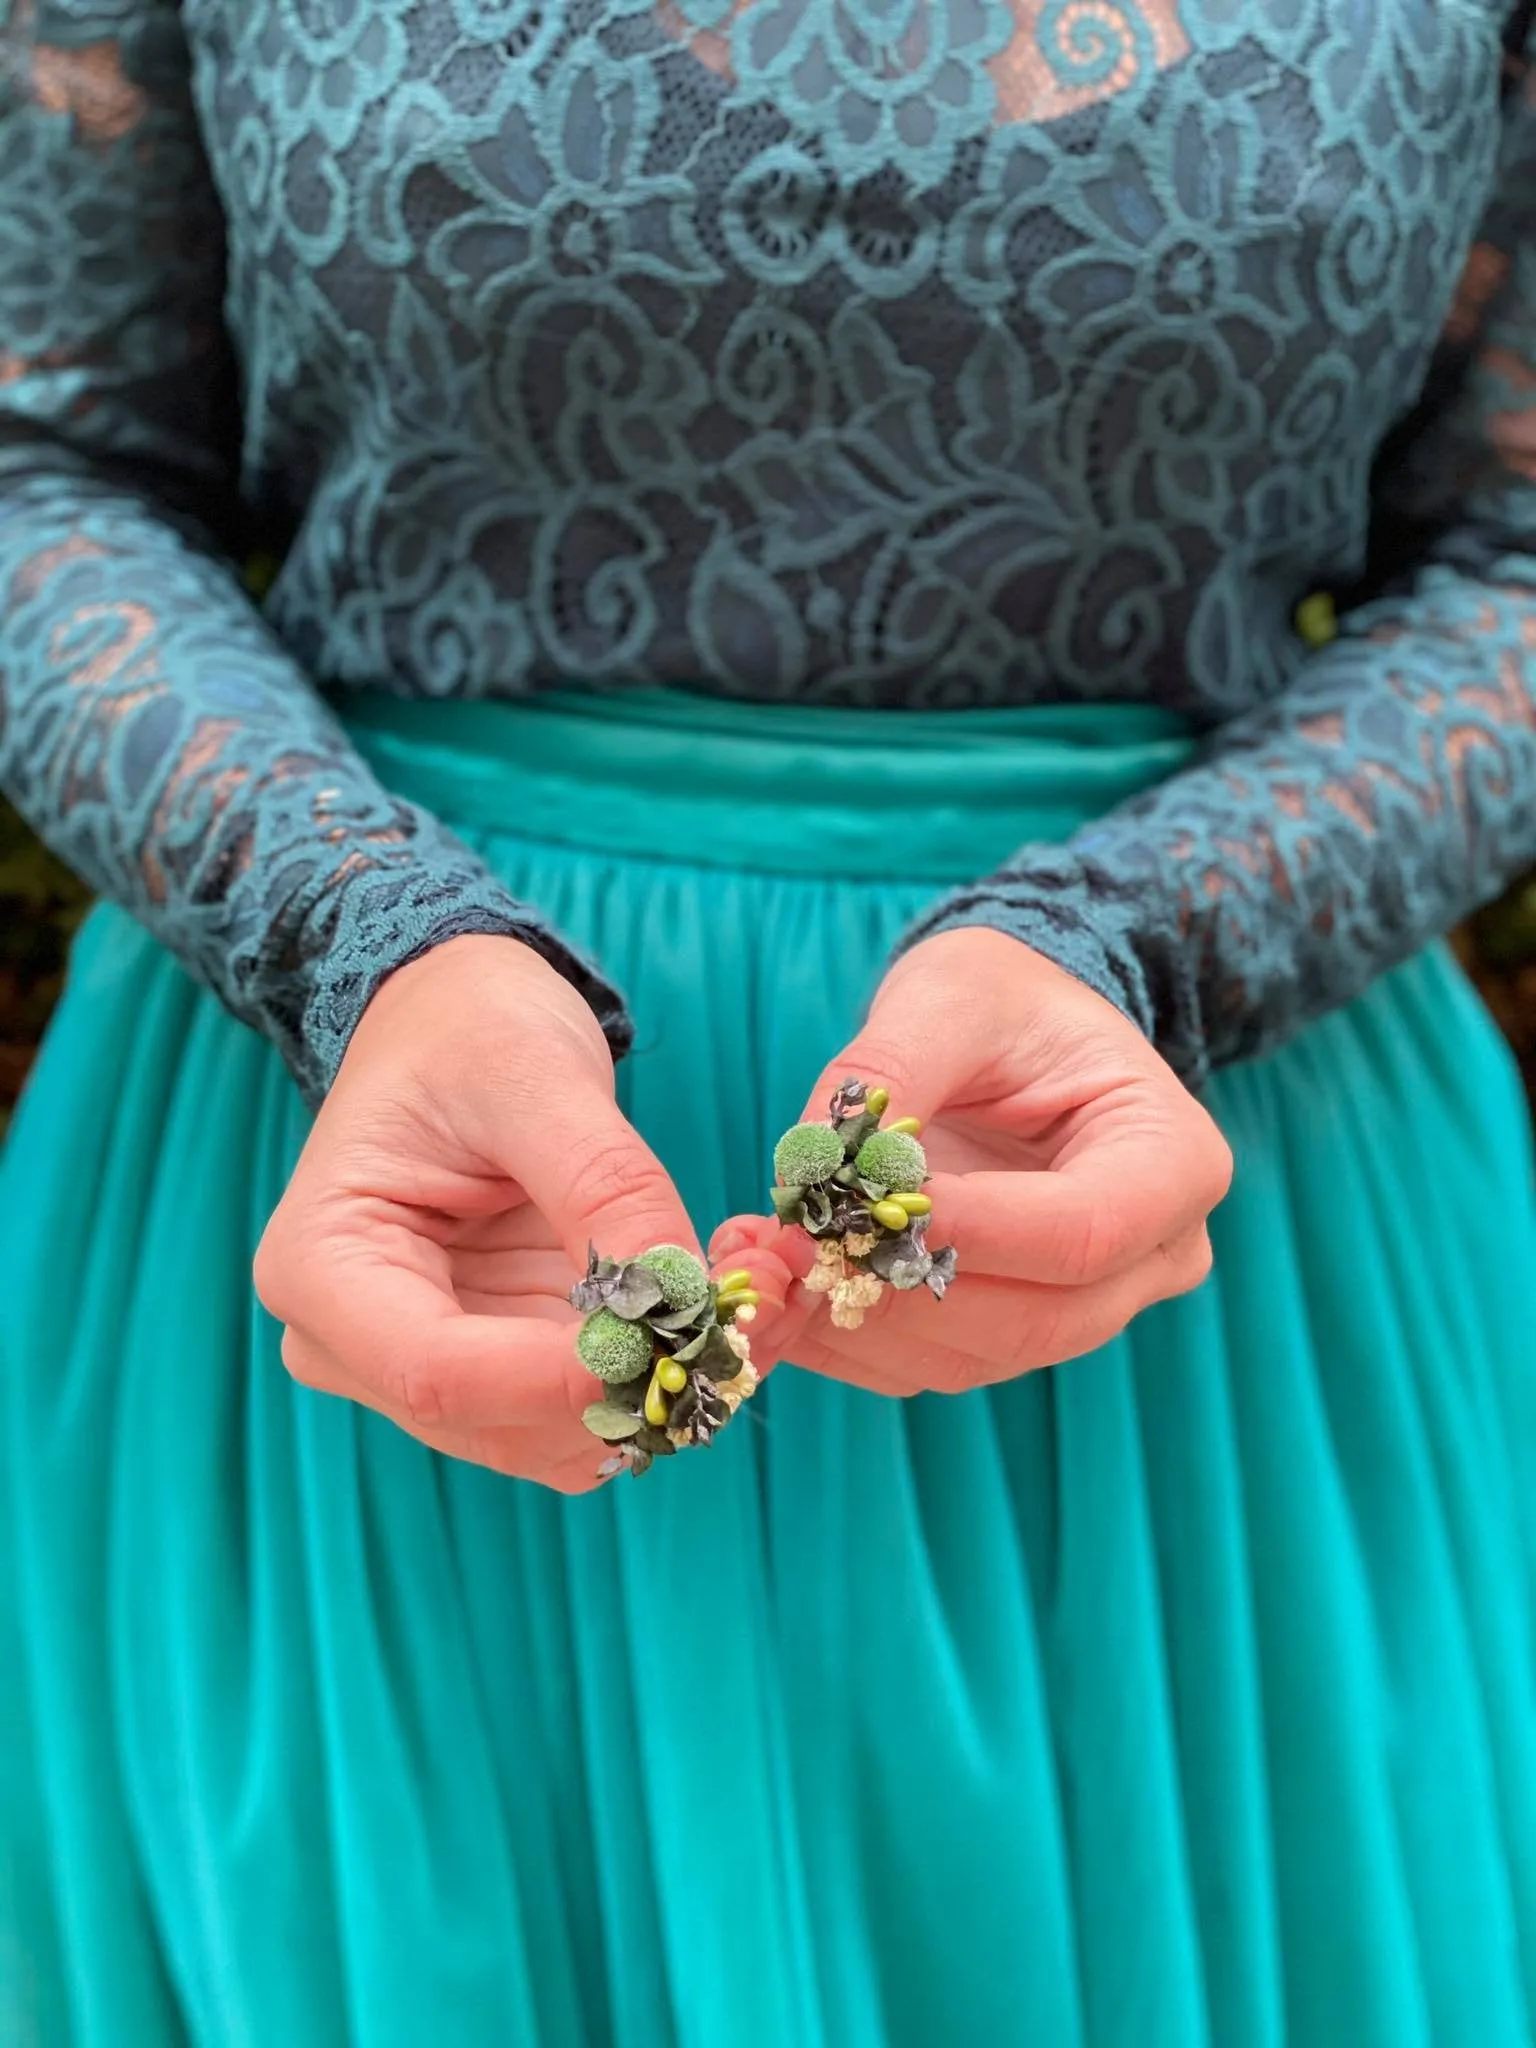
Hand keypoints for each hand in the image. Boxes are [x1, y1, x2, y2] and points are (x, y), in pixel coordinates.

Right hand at [255, 935, 722, 1490]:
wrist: (455, 1022)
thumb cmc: (467, 1029)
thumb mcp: (532, 1074)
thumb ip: (604, 1183)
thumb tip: (681, 1291)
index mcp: (321, 1266)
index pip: (436, 1374)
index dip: (563, 1375)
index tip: (683, 1334)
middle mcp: (355, 1344)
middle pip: (502, 1423)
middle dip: (637, 1384)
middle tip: (760, 1306)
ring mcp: (429, 1366)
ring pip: (560, 1437)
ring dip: (669, 1386)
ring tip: (758, 1289)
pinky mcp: (500, 1366)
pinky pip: (590, 1406)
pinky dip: (667, 1371)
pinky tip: (722, 1299)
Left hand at [713, 928, 1231, 1395]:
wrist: (1013, 1028)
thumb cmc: (1000, 998)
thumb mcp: (947, 997)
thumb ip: (888, 1073)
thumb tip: (813, 1168)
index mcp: (1173, 1160)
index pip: (1080, 1233)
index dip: (966, 1236)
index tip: (852, 1211)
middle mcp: (1157, 1253)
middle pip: (1036, 1319)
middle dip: (897, 1296)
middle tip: (780, 1252)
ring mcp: (1095, 1305)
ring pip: (977, 1357)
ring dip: (856, 1326)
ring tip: (756, 1263)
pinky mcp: (1019, 1329)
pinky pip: (934, 1365)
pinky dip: (848, 1341)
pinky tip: (778, 1289)